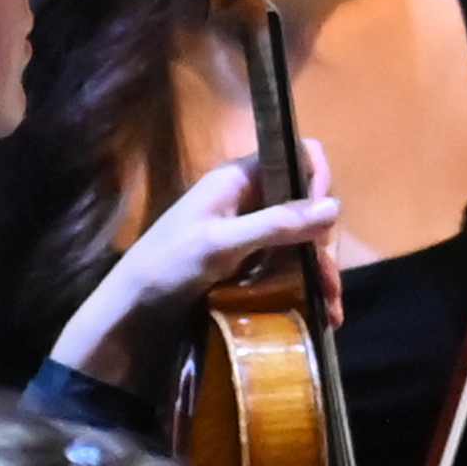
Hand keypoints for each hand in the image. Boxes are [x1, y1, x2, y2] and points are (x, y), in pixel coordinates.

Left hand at [53, 145, 355, 377]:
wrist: (131, 310)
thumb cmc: (168, 265)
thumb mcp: (221, 243)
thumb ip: (276, 224)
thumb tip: (335, 208)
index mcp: (238, 179)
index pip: (294, 155)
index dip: (317, 179)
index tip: (326, 218)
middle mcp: (249, 199)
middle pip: (305, 202)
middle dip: (323, 240)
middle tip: (329, 282)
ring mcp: (250, 231)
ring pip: (302, 238)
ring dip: (320, 270)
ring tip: (330, 310)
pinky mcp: (250, 261)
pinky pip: (289, 263)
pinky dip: (307, 283)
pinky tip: (320, 311)